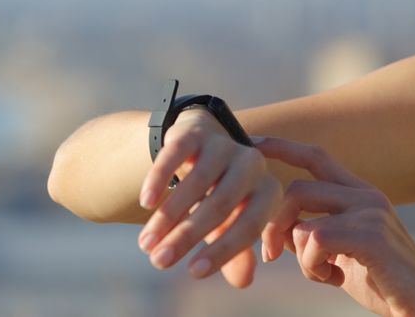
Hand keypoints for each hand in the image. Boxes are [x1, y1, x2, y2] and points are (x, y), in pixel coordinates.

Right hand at [136, 109, 282, 287]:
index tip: (193, 273)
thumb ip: (236, 253)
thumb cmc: (218, 197)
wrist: (201, 149)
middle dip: (187, 237)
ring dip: (168, 216)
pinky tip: (146, 202)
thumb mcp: (228, 225)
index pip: (250, 226)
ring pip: (198, 182)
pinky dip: (160, 179)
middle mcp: (253, 165)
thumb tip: (243, 281)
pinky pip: (176, 155)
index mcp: (268, 191)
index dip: (222, 251)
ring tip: (146, 243)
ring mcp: (225, 145)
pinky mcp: (195, 132)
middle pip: (221, 205)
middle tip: (159, 261)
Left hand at [256, 136, 414, 316]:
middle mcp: (367, 195)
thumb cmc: (386, 285)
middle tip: (270, 255)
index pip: (316, 156)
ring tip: (321, 274)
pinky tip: (335, 280)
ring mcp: (371, 212)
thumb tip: (283, 233)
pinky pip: (313, 240)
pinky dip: (312, 268)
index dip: (283, 147)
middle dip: (273, 223)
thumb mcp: (347, 254)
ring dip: (298, 254)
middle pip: (297, 188)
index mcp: (361, 194)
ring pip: (301, 217)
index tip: (253, 142)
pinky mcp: (371, 235)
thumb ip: (320, 235)